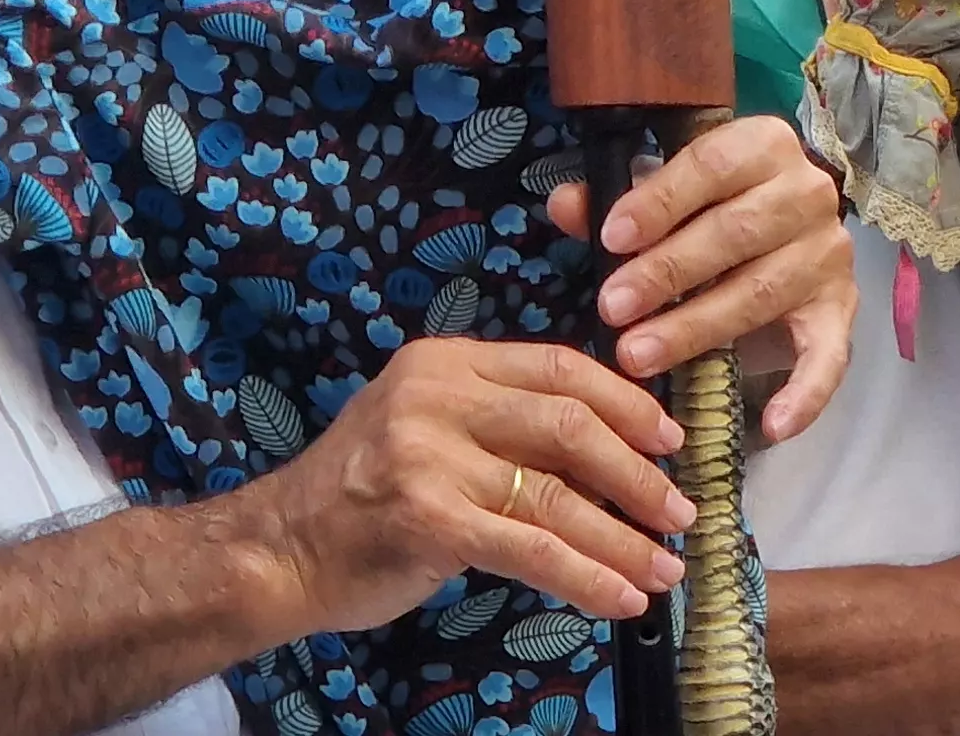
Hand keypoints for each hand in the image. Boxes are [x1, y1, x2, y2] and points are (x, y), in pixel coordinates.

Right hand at [233, 338, 693, 633]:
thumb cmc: (362, 495)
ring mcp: (430, 457)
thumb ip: (500, 420)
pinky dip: (586, 576)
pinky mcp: (429, 519)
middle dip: (639, 473)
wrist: (279, 551)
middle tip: (681, 510)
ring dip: (623, 537)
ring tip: (665, 567)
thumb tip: (608, 449)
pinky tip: (620, 597)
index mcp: (448, 363)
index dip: (627, 404)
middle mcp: (439, 397)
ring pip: (557, 495)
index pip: (560, 368)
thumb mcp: (426, 425)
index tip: (670, 440)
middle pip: (570, 426)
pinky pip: (531, 549)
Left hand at [549, 115, 854, 439]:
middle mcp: (807, 194)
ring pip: (763, 292)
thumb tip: (566, 205)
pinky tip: (772, 426)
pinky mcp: (840, 310)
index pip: (710, 167)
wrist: (787, 226)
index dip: (659, 203)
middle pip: (736, 233)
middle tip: (611, 309)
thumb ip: (616, 198)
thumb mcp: (668, 190)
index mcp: (763, 147)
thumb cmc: (712, 205)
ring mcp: (828, 255)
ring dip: (697, 329)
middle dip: (667, 273)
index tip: (610, 240)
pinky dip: (806, 394)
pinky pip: (830, 355)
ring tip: (639, 356)